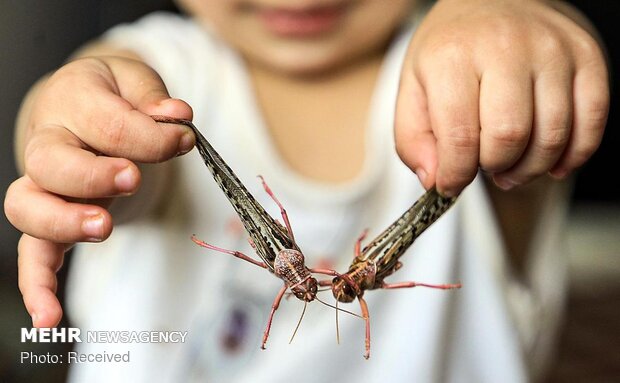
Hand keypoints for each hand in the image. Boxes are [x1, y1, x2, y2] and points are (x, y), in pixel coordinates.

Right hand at [4, 55, 193, 326]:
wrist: (82, 103)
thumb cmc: (114, 95)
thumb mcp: (136, 80)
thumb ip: (153, 98)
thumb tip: (177, 116)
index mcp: (72, 99)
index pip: (109, 123)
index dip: (152, 136)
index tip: (184, 139)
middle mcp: (47, 141)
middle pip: (52, 163)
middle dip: (94, 174)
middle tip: (133, 178)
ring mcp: (43, 183)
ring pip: (29, 206)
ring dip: (65, 222)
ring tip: (103, 228)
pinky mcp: (48, 216)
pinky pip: (32, 252)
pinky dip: (37, 284)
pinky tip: (49, 319)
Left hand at [395, 0, 608, 195]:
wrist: (493, 0)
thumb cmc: (451, 50)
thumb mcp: (413, 88)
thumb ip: (413, 139)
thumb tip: (436, 180)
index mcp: (453, 55)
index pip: (460, 137)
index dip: (455, 175)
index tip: (451, 184)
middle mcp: (506, 46)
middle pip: (509, 138)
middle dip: (494, 168)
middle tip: (485, 167)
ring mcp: (552, 49)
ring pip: (553, 136)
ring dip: (531, 168)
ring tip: (511, 166)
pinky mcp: (587, 56)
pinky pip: (592, 122)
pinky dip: (573, 155)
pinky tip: (551, 162)